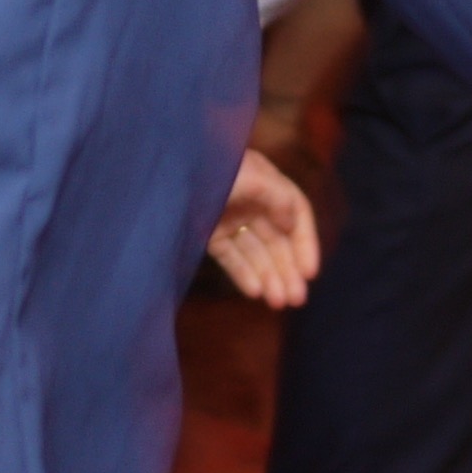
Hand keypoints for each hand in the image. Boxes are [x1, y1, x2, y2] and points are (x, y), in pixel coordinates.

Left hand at [209, 147, 319, 309]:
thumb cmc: (209, 169)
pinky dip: (243, 274)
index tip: (310, 273)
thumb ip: (277, 197)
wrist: (161, 175)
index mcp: (265, 181)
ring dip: (270, 277)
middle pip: (277, 239)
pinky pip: (231, 256)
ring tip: (278, 303)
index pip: (296, 213)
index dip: (305, 243)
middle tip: (297, 300)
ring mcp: (229, 217)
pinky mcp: (208, 233)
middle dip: (288, 269)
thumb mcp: (250, 177)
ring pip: (256, 252)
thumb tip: (293, 224)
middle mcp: (251, 200)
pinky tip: (255, 292)